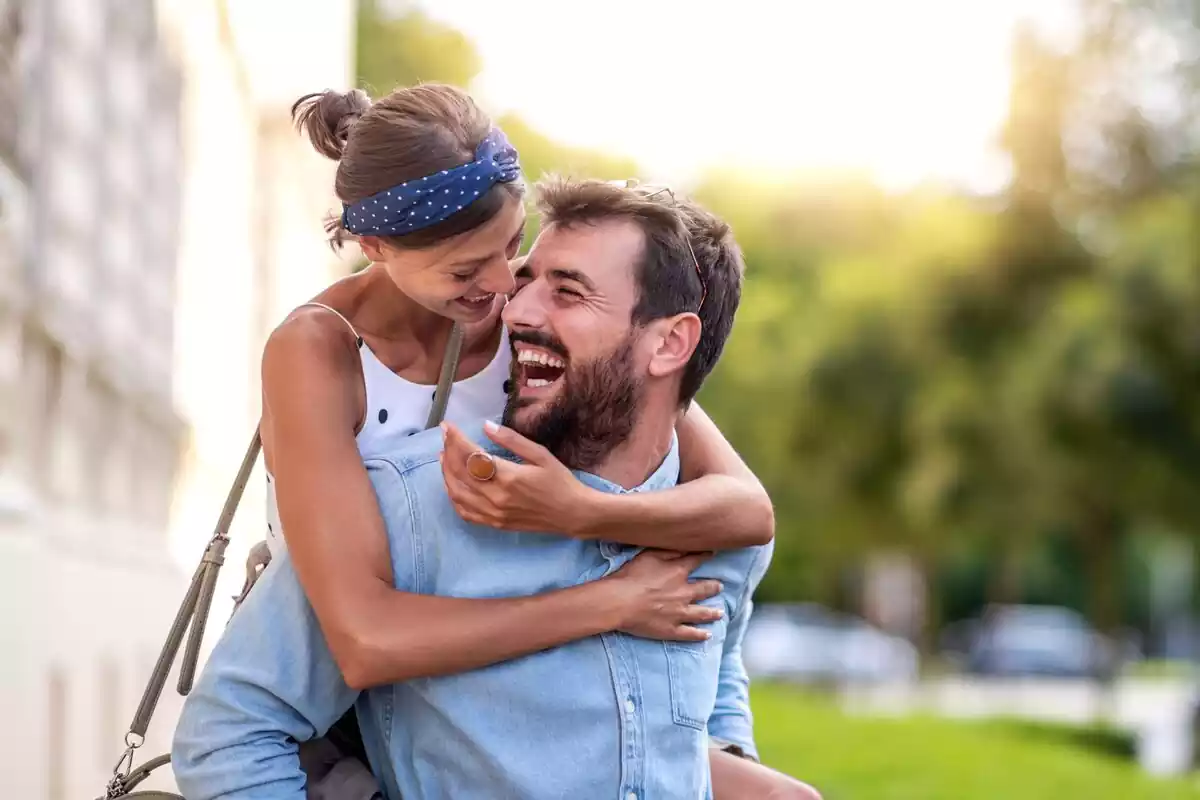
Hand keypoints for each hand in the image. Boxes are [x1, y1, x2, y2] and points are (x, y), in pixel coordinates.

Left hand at [440, 420, 590, 533]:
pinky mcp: (495, 524)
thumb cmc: (560, 481)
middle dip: (448, 451)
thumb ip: (511, 440)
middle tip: (445, 437)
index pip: (471, 455)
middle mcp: (496, 497)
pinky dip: (453, 497)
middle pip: (459, 473)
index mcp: (508, 477)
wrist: (573, 514)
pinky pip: (465, 513)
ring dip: (446, 474)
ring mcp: (493, 514)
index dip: (455, 439)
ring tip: (444, 457)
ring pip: (457, 493)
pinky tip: (453, 485)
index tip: (447, 426)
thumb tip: (485, 426)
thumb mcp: (540, 455)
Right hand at [607, 550, 723, 641]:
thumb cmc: (630, 576)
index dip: (706, 556)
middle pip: (704, 589)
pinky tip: (707, 635)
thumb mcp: (648, 555)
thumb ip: (669, 550)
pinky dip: (700, 634)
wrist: (619, 602)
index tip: (714, 553)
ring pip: (702, 613)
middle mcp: (684, 593)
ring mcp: (679, 613)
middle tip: (720, 587)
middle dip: (714, 587)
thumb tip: (686, 546)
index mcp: (678, 572)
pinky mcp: (671, 629)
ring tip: (720, 612)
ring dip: (712, 612)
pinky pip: (690, 633)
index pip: (696, 561)